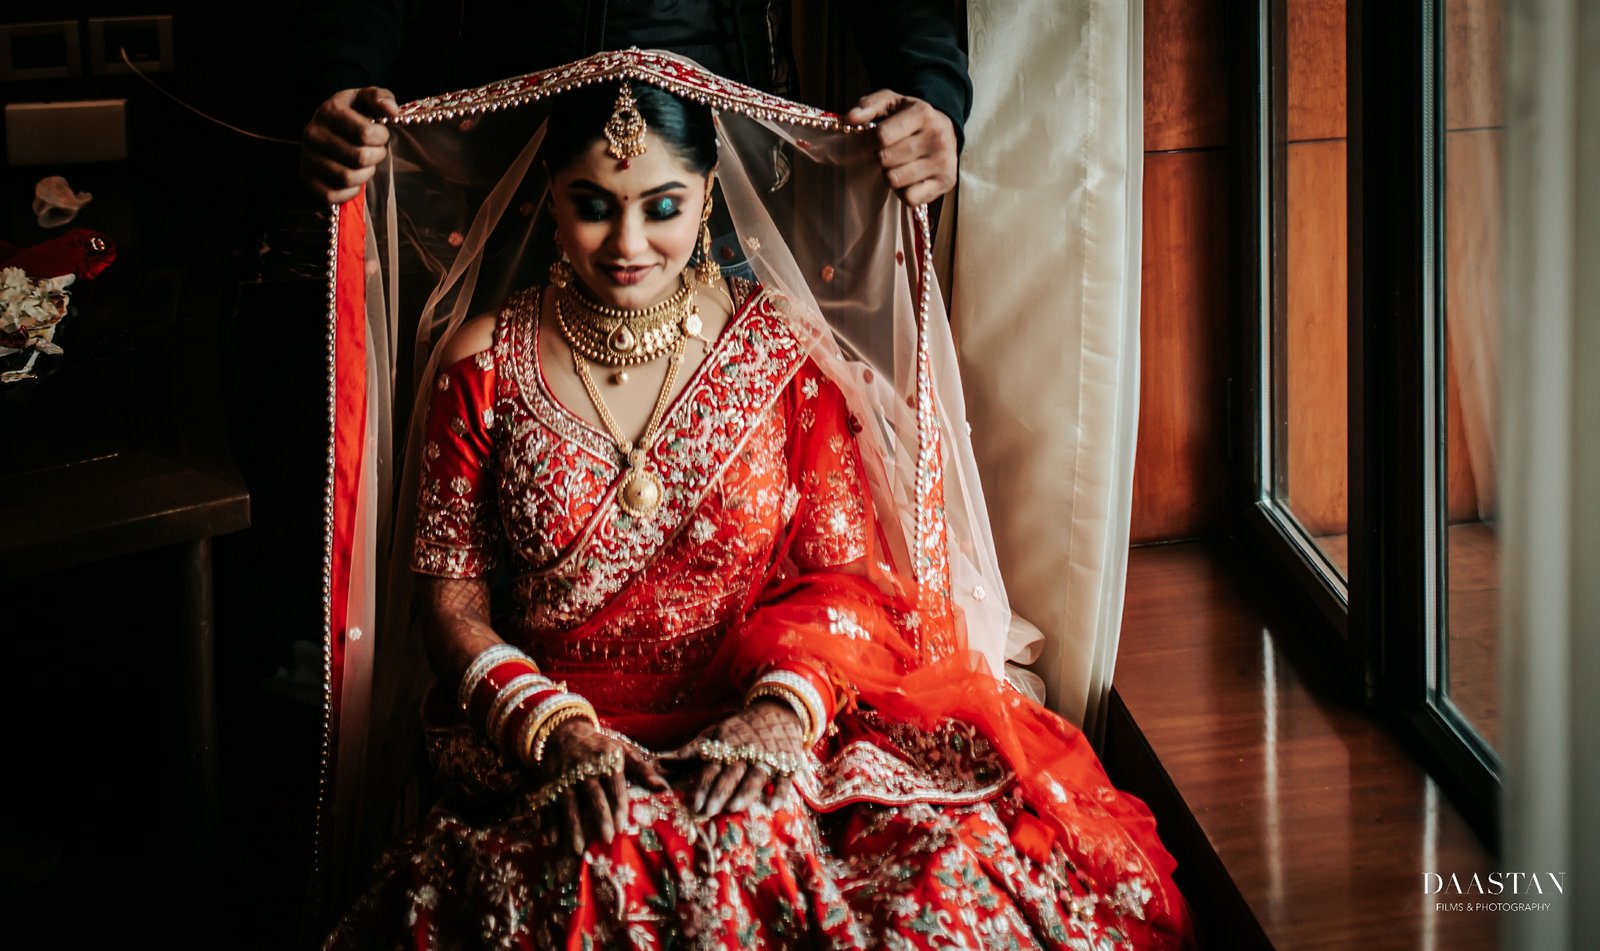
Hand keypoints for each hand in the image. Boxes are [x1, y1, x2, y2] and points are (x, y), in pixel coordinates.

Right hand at [300, 86, 399, 204]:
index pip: (365, 134)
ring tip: (366, 165)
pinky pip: (332, 195)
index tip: (381, 135)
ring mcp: (307, 157)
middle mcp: (313, 134)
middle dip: (376, 156)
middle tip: (376, 152)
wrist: (326, 127)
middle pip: (359, 158)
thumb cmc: (352, 113)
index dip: (381, 137)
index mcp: (329, 111)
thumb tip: (392, 111)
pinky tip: (354, 181)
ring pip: (347, 178)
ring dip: (365, 174)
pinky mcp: (306, 177)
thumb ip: (380, 97)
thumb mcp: (365, 98)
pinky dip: (348, 192)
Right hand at [536, 719, 668, 854]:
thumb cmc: (602, 748)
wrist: (566, 733)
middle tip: (607, 838)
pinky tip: (550, 841)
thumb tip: (664, 789)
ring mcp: (563, 775)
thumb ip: (643, 771)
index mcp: (606, 759)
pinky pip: (546, 804)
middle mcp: (584, 767)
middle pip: (592, 794)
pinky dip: (547, 823)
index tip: (622, 825)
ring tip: (578, 848)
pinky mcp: (547, 783)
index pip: (614, 783)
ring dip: (572, 825)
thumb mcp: (624, 752)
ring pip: (567, 802)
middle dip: (599, 816)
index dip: (618, 804)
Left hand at [663, 700, 807, 819]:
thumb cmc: (738, 729)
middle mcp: (745, 753)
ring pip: (756, 776)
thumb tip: (655, 762)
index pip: (712, 769)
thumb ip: (688, 752)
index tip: (694, 805)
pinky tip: (773, 807)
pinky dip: (780, 792)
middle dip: (720, 791)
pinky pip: (784, 779)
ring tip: (734, 808)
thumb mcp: (712, 735)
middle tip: (709, 811)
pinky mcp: (787, 763)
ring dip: (745, 791)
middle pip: (731, 774)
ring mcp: (768, 757)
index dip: (704, 786)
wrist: (777, 710)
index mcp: (726, 747)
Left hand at [846, 90, 958, 205]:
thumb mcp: (891, 102)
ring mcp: (943, 162)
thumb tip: (850, 118)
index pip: (882, 136)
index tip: (874, 139)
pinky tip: (908, 179)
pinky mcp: (946, 182)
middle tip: (889, 152)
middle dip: (880, 157)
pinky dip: (903, 192)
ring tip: (899, 164)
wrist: (947, 130)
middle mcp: (936, 137)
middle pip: (886, 159)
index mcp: (922, 113)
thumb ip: (869, 105)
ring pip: (895, 180)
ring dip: (890, 175)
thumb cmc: (910, 118)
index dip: (869, 141)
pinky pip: (909, 198)